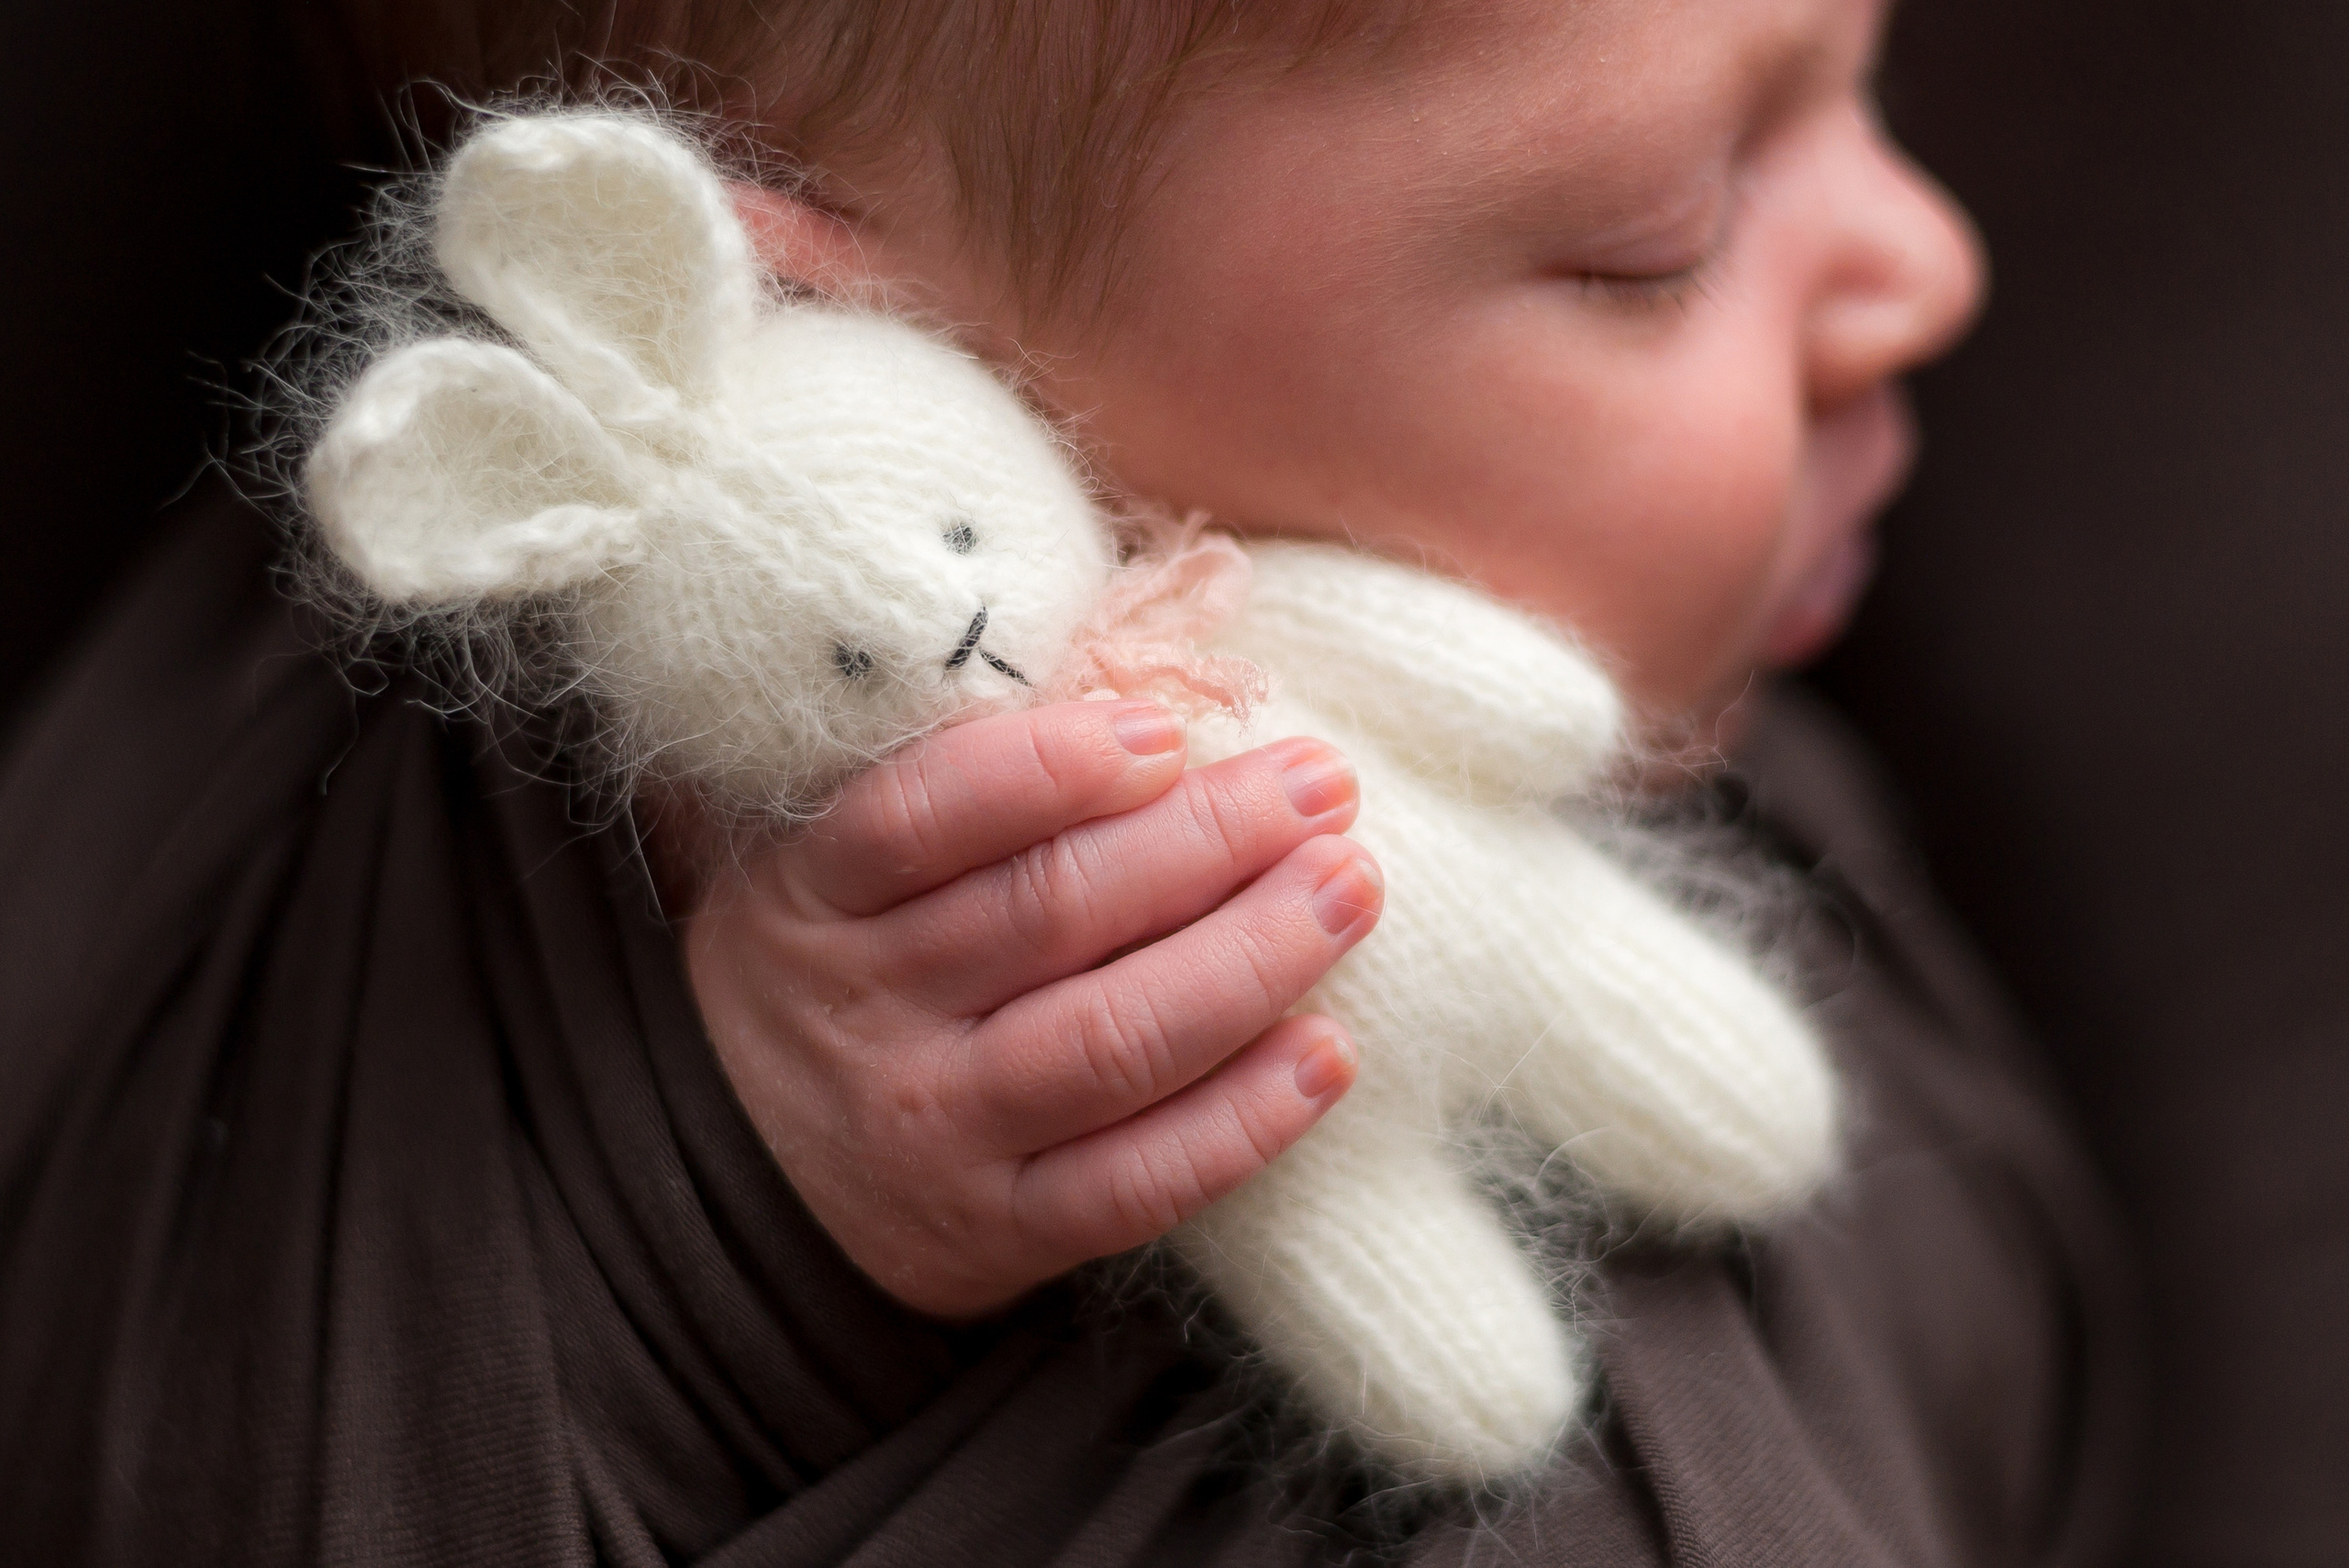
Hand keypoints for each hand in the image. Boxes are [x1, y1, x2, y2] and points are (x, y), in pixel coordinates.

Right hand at [676, 699, 1381, 1317]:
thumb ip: (950, 788)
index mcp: (813, 896)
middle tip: (1321, 785)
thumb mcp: (831, 866)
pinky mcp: (1001, 1232)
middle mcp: (867, 1015)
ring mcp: (935, 1132)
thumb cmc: (839, 970)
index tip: (1166, 731)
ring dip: (1251, 958)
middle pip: (1049, 913)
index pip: (918, 818)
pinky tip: (1324, 1051)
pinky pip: (1137, 1181)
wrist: (741, 1184)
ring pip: (1110, 1041)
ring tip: (1348, 889)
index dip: (1048, 769)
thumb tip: (1148, 703)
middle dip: (1206, 839)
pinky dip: (1241, 1119)